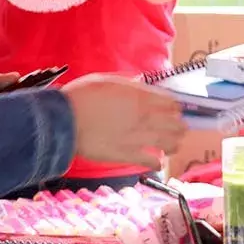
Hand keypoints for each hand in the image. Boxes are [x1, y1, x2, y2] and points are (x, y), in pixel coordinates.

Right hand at [62, 75, 186, 169]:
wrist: (65, 121)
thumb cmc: (81, 96)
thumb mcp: (106, 81)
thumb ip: (128, 84)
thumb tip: (141, 84)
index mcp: (140, 97)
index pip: (171, 103)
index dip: (175, 107)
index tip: (174, 109)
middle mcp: (145, 117)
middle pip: (175, 124)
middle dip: (179, 126)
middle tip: (179, 128)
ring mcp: (138, 138)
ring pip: (169, 143)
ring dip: (173, 143)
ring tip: (172, 144)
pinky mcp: (127, 155)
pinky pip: (152, 161)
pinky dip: (158, 162)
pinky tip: (157, 161)